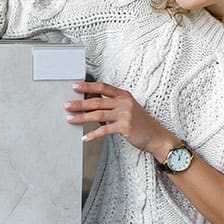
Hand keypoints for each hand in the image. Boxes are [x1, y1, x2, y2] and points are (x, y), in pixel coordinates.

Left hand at [65, 81, 180, 161]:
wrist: (157, 136)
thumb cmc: (141, 124)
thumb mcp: (128, 110)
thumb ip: (113, 107)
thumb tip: (92, 108)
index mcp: (124, 95)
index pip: (102, 88)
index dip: (88, 86)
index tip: (75, 86)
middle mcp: (124, 102)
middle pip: (97, 101)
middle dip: (79, 103)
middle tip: (67, 105)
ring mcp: (125, 114)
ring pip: (98, 114)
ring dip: (82, 117)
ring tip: (70, 119)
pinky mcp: (125, 126)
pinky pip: (104, 130)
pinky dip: (93, 134)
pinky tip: (85, 137)